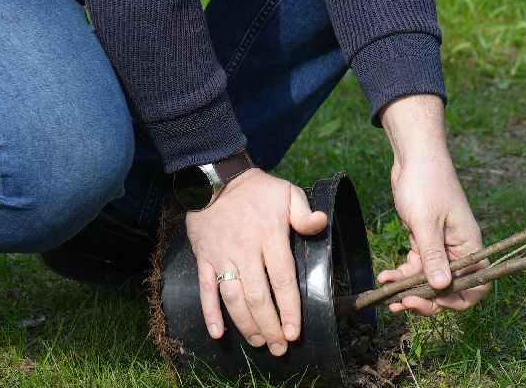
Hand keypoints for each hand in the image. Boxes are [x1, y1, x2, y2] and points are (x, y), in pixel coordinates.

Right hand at [184, 168, 329, 355]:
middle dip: (270, 326)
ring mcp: (222, 256)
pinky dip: (209, 313)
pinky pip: (206, 289)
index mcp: (270, 236)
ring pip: (233, 298)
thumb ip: (304, 212)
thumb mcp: (287, 192)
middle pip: (258, 297)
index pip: (282, 280)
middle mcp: (245, 250)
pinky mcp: (204, 258)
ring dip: (245, 324)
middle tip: (279, 347)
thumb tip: (320, 224)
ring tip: (258, 342)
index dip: (289, 309)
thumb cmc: (257, 189)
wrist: (215, 178)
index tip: (294, 332)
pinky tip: (217, 333)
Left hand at [378, 95, 489, 315]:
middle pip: (450, 288)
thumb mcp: (426, 222)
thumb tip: (443, 288)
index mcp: (469, 244)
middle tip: (404, 304)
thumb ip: (433, 256)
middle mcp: (458, 249)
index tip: (436, 302)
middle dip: (428, 300)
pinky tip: (386, 277)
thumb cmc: (426, 182)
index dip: (460, 300)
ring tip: (389, 296)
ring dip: (410, 290)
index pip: (477, 284)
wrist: (413, 156)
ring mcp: (441, 245)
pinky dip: (403, 275)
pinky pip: (417, 267)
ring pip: (430, 280)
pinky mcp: (424, 240)